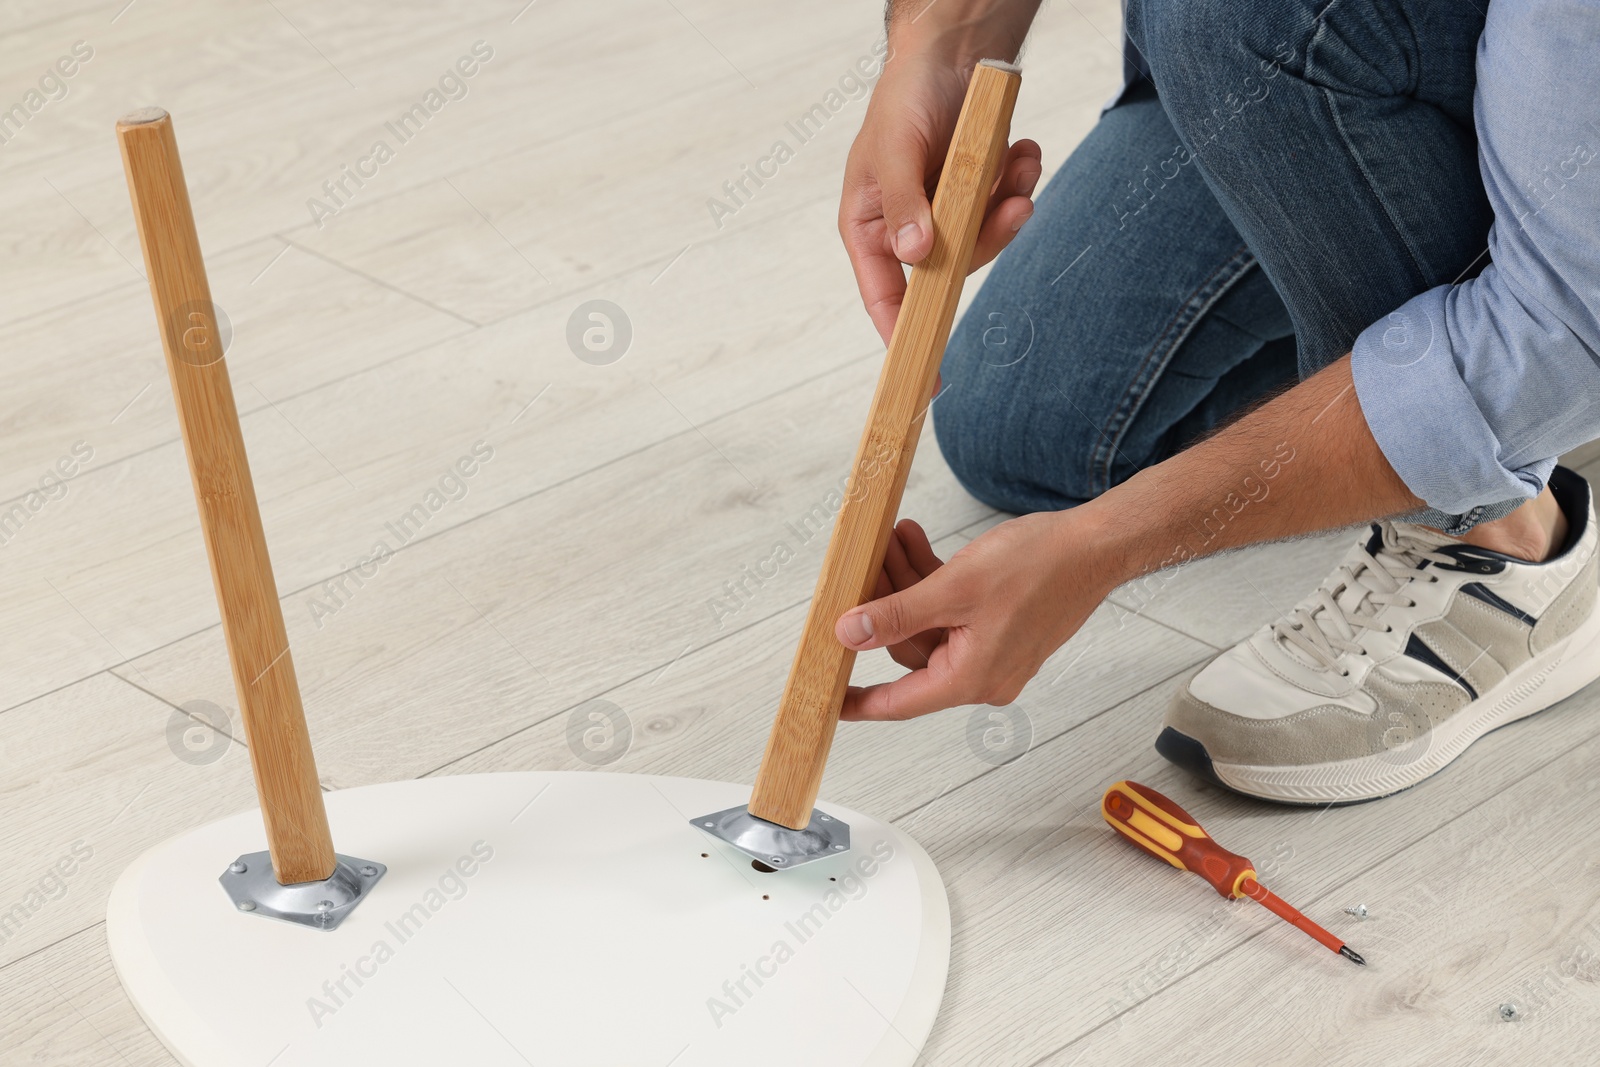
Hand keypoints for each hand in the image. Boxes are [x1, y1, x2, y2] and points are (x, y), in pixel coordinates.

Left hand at [835, 511, 1119, 720]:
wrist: (1096, 545)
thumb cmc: (1042, 567)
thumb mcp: (954, 588)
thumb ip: (898, 614)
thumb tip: (851, 634)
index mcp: (971, 678)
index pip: (900, 701)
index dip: (859, 701)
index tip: (827, 699)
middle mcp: (983, 674)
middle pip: (911, 650)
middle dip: (885, 605)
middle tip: (865, 568)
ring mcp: (992, 650)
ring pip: (929, 624)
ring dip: (907, 584)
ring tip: (893, 541)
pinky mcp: (998, 626)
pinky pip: (951, 613)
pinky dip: (931, 583)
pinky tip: (916, 544)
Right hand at [840, 51, 1041, 344]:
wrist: (950, 53)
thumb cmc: (905, 96)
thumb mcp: (894, 147)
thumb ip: (904, 203)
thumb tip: (914, 255)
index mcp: (869, 227)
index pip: (882, 297)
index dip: (903, 338)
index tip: (926, 378)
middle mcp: (907, 228)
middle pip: (948, 271)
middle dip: (986, 238)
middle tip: (1014, 208)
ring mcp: (946, 213)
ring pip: (984, 240)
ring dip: (1009, 206)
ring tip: (1020, 166)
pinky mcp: (978, 193)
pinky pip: (1003, 210)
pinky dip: (1018, 183)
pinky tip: (1023, 151)